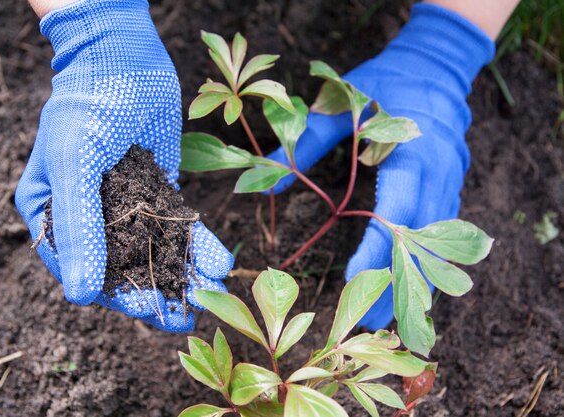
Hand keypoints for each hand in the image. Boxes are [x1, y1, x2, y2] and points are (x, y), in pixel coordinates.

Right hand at [15, 0, 232, 331]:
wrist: (123, 56)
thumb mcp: (74, 164)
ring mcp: (126, 202)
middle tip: (187, 320)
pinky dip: (198, 243)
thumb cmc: (87, 104)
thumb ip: (78, 228)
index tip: (150, 312)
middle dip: (156, 293)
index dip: (116, 294)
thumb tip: (80, 296)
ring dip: (184, 274)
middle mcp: (90, 213)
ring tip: (212, 298)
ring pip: (156, 249)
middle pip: (123, 266)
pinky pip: (178, 223)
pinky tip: (221, 263)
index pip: (82, 268)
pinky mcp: (158, 188)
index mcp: (53, 213)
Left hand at [268, 3, 494, 329]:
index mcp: (415, 150)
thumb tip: (270, 180)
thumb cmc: (386, 79)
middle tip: (372, 324)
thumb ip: (308, 140)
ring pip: (440, 243)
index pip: (398, 213)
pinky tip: (408, 284)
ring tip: (389, 318)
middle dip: (400, 284)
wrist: (437, 63)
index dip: (376, 251)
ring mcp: (454, 179)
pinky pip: (443, 232)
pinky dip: (426, 261)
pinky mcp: (453, 184)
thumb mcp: (344, 100)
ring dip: (417, 281)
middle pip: (424, 241)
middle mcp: (442, 172)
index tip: (351, 282)